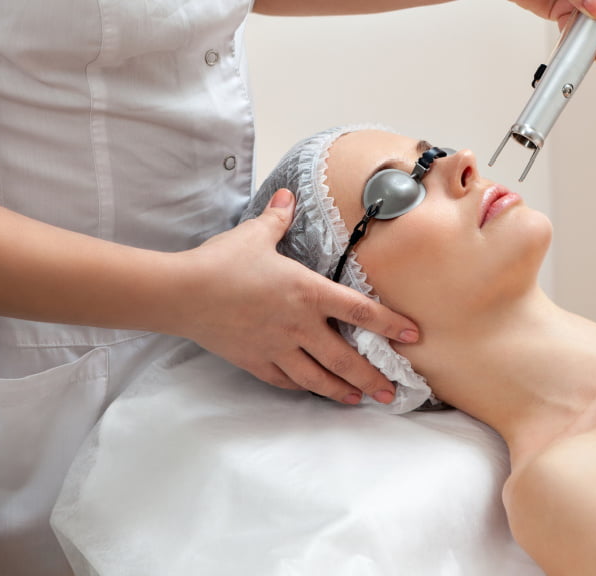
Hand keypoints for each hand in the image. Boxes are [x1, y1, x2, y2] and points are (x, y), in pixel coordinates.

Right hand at [174, 189, 418, 404]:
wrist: (183, 293)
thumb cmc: (222, 261)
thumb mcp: (256, 234)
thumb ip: (278, 219)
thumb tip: (286, 197)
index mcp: (307, 291)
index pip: (360, 310)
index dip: (390, 324)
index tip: (412, 335)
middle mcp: (299, 325)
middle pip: (345, 357)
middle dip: (372, 376)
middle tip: (391, 391)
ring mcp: (277, 347)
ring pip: (318, 377)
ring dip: (342, 390)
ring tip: (360, 398)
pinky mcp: (255, 361)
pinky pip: (285, 380)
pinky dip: (303, 387)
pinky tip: (312, 389)